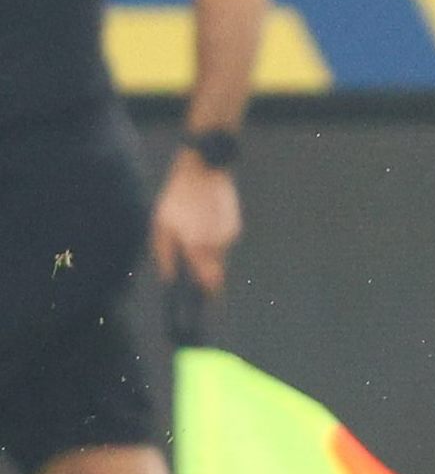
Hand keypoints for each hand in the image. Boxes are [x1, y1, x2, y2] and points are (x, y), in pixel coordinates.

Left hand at [151, 150, 241, 294]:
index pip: (208, 282)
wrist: (204, 170)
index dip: (208, 295)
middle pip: (217, 272)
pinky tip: (204, 223)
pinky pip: (224, 241)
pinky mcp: (235, 225)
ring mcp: (229, 234)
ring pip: (220, 255)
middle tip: (198, 278)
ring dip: (208, 254)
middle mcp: (218, 244)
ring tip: (193, 235)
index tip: (207, 303)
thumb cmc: (177, 197)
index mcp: (197, 246)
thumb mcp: (161, 225)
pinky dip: (214, 239)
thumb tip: (169, 277)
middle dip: (208, 277)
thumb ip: (164, 255)